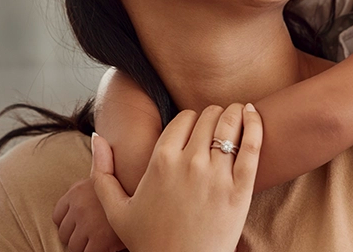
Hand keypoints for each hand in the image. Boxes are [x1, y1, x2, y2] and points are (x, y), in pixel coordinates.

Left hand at [53, 176, 124, 251]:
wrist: (144, 186)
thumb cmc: (130, 184)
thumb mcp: (105, 178)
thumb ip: (92, 187)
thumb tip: (87, 181)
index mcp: (76, 192)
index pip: (58, 217)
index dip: (69, 225)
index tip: (81, 228)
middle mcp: (78, 207)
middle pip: (63, 233)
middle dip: (76, 238)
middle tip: (92, 239)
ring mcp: (88, 223)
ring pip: (73, 247)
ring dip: (84, 248)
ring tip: (100, 244)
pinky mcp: (100, 239)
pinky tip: (108, 247)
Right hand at [89, 103, 261, 251]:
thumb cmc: (149, 241)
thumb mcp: (115, 209)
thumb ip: (102, 172)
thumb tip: (97, 137)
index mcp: (160, 161)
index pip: (184, 118)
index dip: (191, 120)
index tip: (196, 127)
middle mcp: (188, 163)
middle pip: (209, 117)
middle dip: (215, 115)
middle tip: (219, 120)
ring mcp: (216, 176)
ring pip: (229, 125)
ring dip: (234, 114)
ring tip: (238, 114)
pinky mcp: (240, 190)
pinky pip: (252, 146)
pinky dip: (255, 124)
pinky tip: (253, 115)